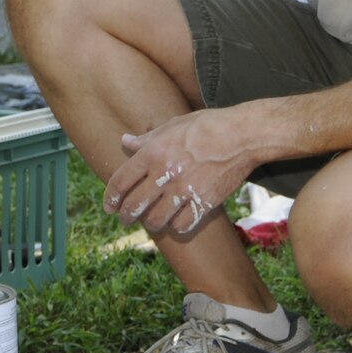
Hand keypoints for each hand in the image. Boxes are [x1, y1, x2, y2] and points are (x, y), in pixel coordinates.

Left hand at [104, 108, 253, 237]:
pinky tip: (176, 223)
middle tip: (125, 219)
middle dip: (126, 215)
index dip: (111, 197)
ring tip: (151, 223)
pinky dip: (177, 227)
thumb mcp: (172, 125)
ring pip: (156, 219)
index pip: (120, 181)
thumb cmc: (208, 126)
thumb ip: (146, 138)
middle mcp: (164, 174)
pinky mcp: (204, 202)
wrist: (242, 136)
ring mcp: (184, 190)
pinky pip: (182, 225)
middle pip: (134, 204)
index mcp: (153, 153)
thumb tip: (125, 141)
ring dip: (151, 224)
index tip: (109, 206)